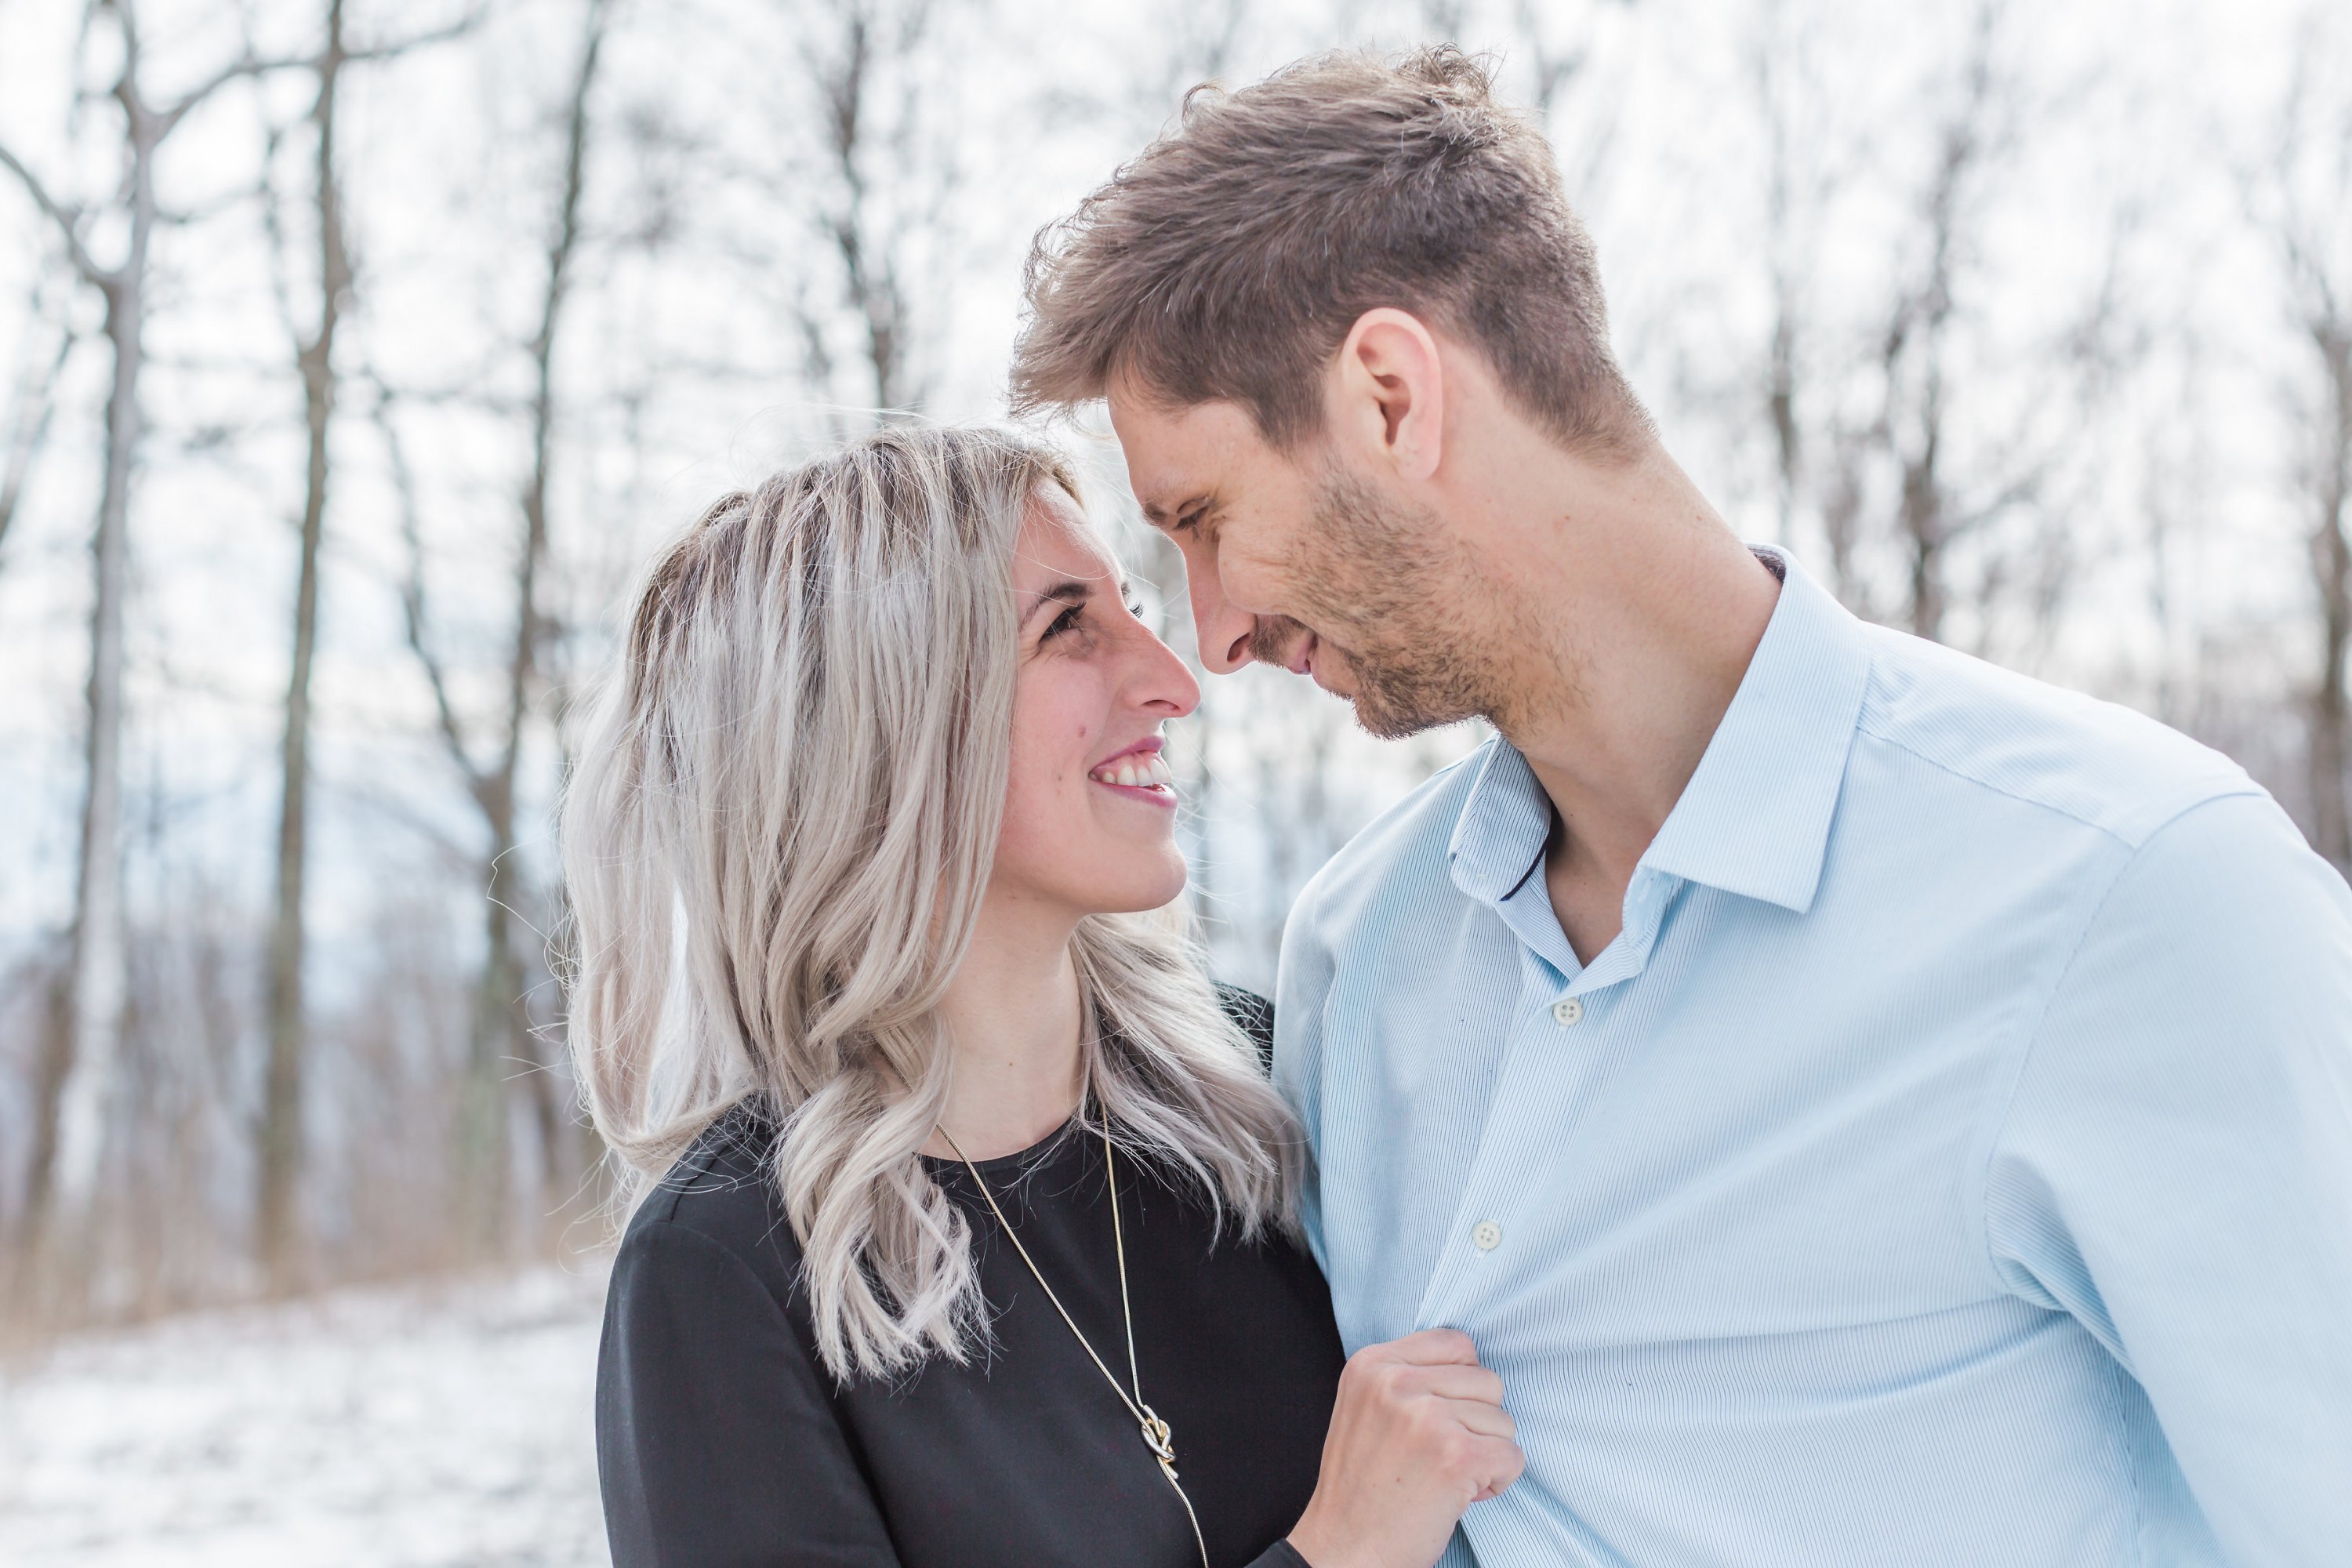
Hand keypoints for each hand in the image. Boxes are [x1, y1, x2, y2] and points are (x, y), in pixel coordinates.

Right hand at [1284, 1328, 1522, 1567]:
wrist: (1344, 1552)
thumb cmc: (1360, 1491)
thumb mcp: (1365, 1409)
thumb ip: (1408, 1378)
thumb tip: (1473, 1370)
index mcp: (1371, 1365)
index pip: (1456, 1344)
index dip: (1462, 1385)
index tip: (1441, 1419)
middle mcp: (1396, 1382)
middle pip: (1487, 1380)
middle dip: (1478, 1422)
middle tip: (1442, 1456)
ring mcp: (1426, 1417)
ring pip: (1503, 1419)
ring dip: (1487, 1453)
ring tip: (1446, 1478)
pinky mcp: (1456, 1455)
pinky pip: (1512, 1456)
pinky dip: (1499, 1481)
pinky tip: (1462, 1496)